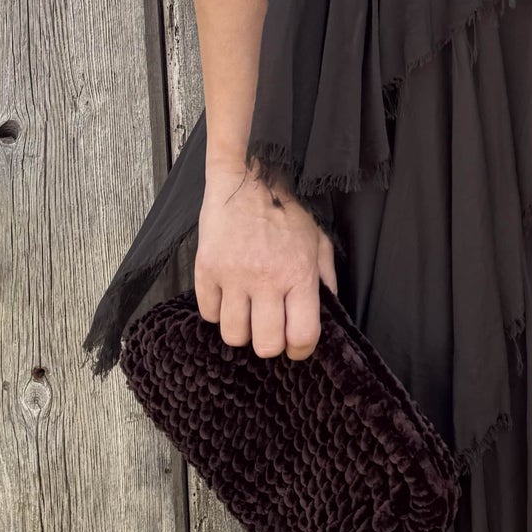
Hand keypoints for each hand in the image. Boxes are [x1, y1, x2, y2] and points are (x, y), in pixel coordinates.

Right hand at [194, 156, 336, 360]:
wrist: (247, 180)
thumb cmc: (286, 212)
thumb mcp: (318, 242)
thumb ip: (325, 280)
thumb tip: (326, 315)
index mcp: (299, 274)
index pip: (302, 335)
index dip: (300, 350)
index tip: (296, 348)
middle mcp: (266, 279)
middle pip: (265, 345)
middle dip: (269, 344)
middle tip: (269, 331)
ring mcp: (233, 276)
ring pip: (233, 335)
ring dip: (242, 331)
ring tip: (247, 314)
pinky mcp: (206, 270)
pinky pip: (208, 314)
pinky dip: (218, 312)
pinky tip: (228, 296)